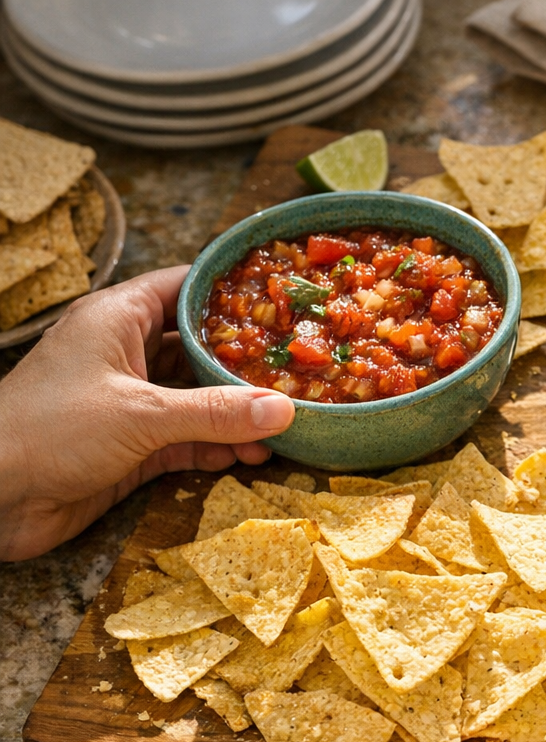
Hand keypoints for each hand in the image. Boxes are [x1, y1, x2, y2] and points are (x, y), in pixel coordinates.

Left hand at [0, 266, 293, 560]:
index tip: (284, 298)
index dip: (232, 290)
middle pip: (199, 347)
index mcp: (117, 319)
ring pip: (199, 399)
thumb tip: (282, 409)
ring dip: (240, 412)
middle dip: (247, 361)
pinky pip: (189, 441)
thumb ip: (215, 412)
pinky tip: (255, 455)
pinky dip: (220, 448)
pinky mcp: (132, 448)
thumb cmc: (48, 430)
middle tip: (301, 364)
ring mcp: (130, 403)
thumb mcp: (140, 414)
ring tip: (290, 419)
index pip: (185, 287)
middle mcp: (125, 355)